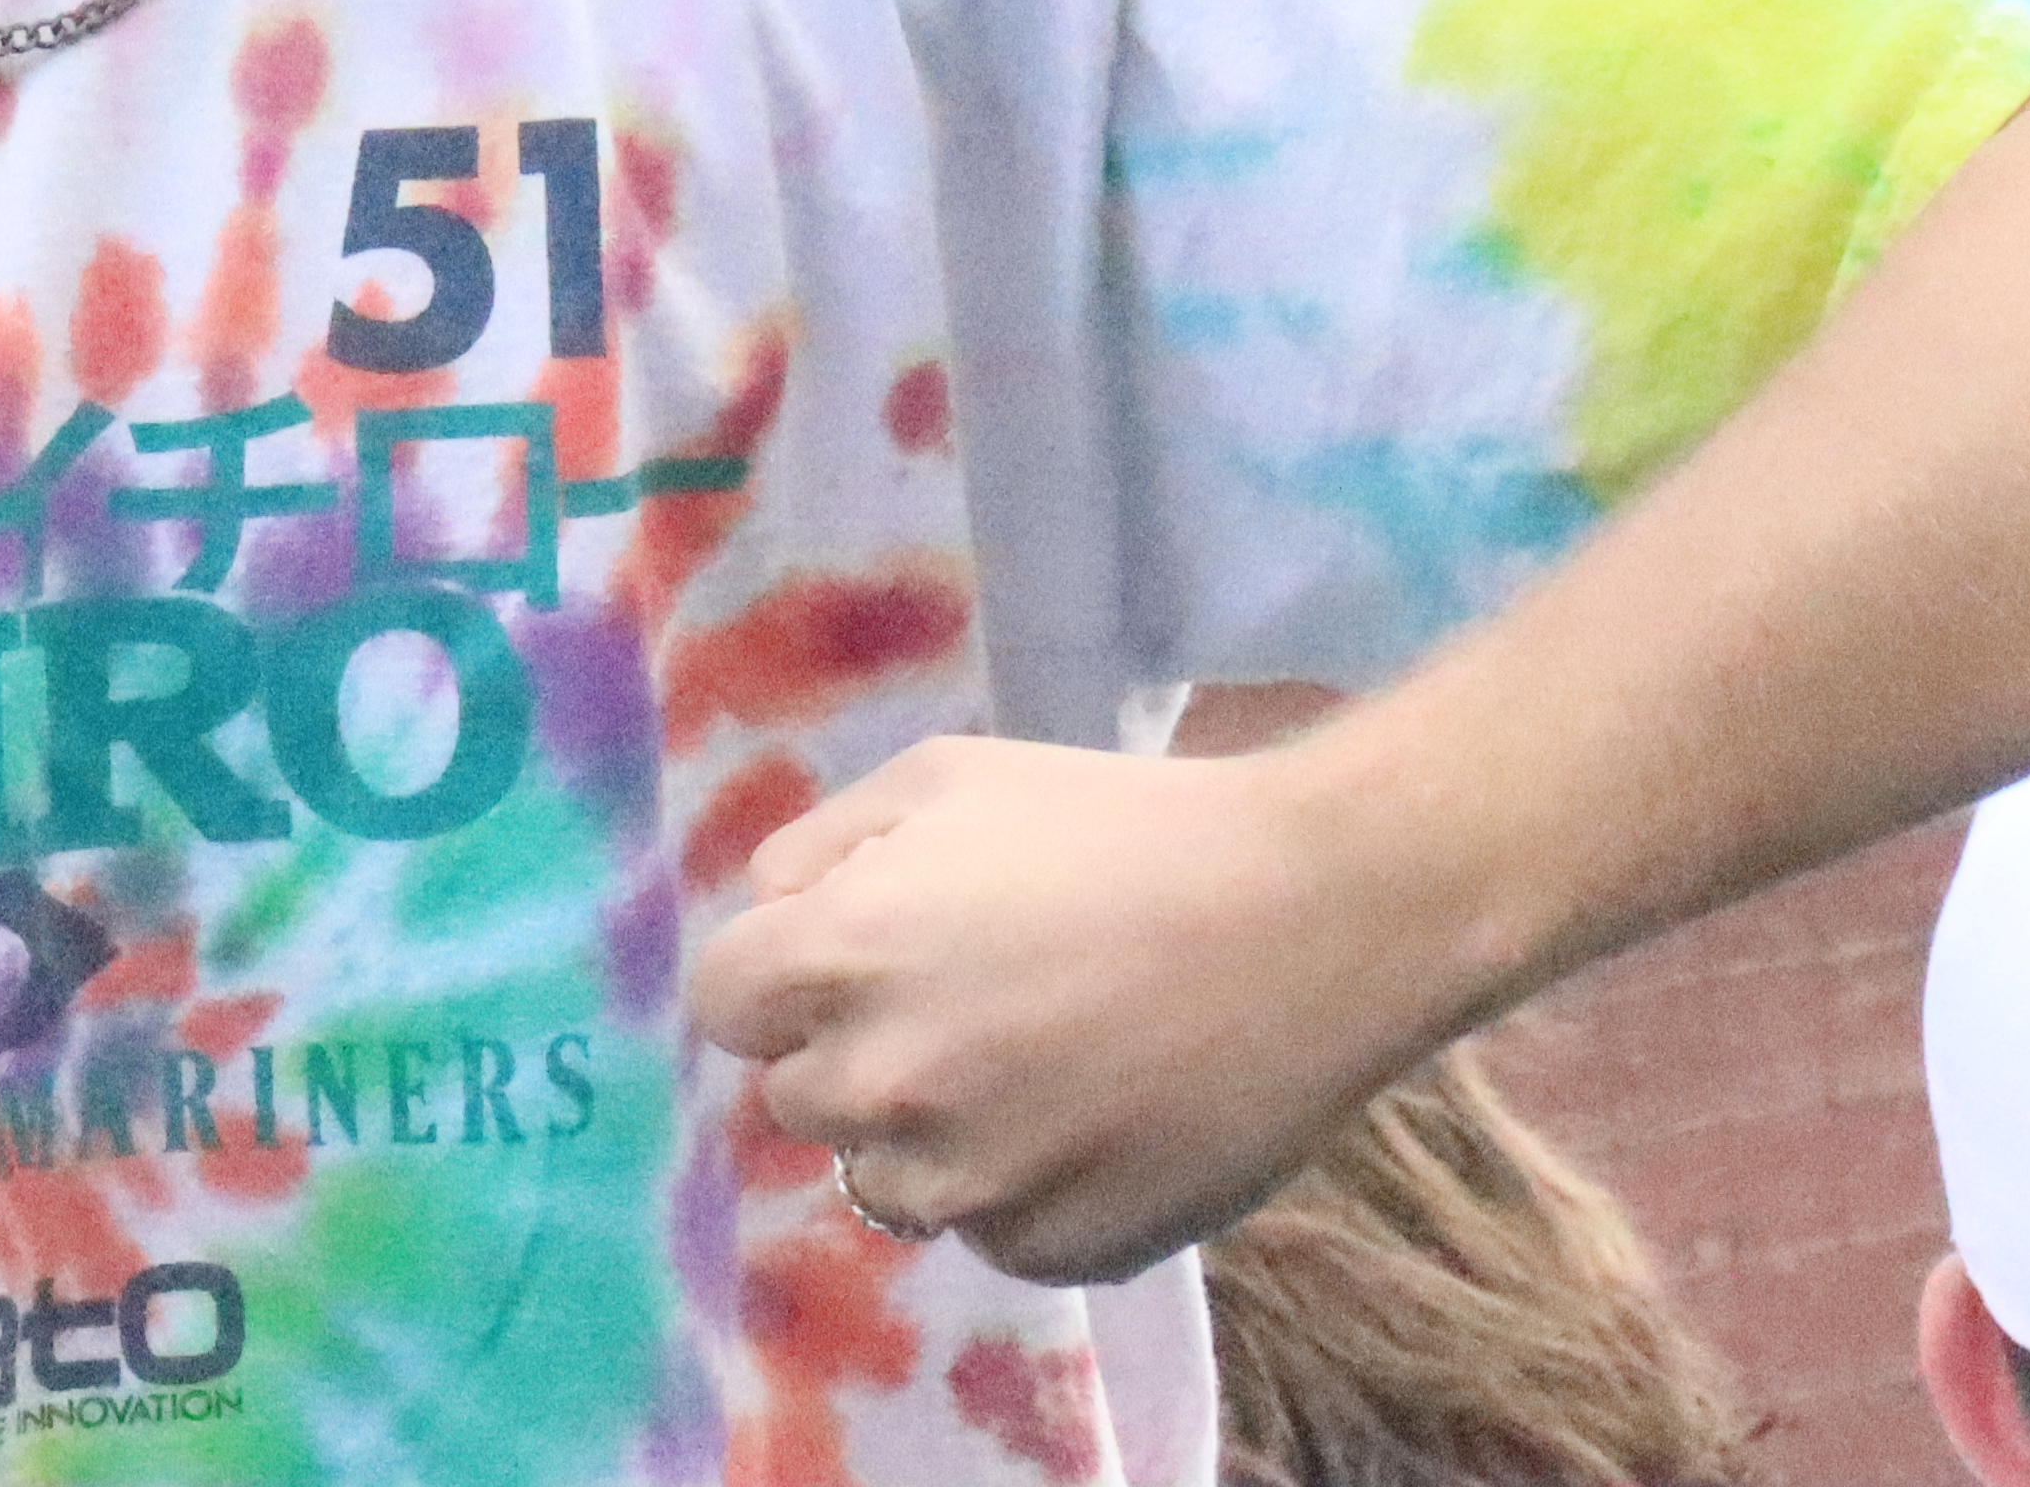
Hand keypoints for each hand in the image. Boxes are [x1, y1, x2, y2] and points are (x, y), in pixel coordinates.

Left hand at [688, 734, 1477, 1281]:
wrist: (1306, 920)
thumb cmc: (1118, 828)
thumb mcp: (943, 780)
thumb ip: (819, 847)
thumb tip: (769, 912)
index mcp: (834, 961)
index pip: (722, 1005)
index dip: (777, 978)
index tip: (847, 958)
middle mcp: (880, 1087)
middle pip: (797, 1098)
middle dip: (852, 1051)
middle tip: (958, 1002)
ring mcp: (969, 1185)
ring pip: (886, 1181)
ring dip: (927, 1134)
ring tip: (1030, 1064)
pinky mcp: (1054, 1249)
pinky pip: (989, 1230)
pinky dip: (1019, 1186)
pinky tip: (1090, 1114)